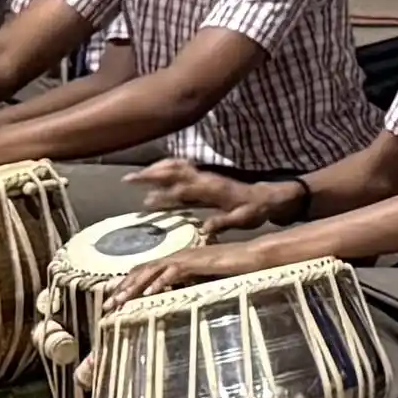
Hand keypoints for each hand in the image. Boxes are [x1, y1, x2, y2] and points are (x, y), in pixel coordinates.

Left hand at [106, 238, 252, 308]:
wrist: (253, 257)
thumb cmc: (232, 269)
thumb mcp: (203, 280)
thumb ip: (186, 284)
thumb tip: (170, 296)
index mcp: (177, 260)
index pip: (145, 271)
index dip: (127, 285)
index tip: (114, 300)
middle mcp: (177, 256)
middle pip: (142, 270)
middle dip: (122, 288)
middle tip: (107, 305)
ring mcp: (186, 257)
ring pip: (152, 270)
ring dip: (133, 286)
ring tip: (119, 301)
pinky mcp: (196, 261)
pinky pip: (173, 271)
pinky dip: (159, 282)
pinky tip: (148, 293)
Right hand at [136, 162, 295, 231]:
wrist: (268, 197)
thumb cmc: (255, 210)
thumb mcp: (243, 219)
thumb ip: (224, 222)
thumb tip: (204, 229)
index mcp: (211, 188)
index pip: (180, 183)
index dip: (160, 184)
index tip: (141, 189)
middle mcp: (205, 179)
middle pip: (174, 169)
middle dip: (151, 173)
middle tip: (128, 179)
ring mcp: (204, 178)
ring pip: (176, 168)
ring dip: (156, 171)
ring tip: (135, 179)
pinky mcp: (204, 182)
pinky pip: (182, 174)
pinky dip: (166, 175)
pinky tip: (154, 183)